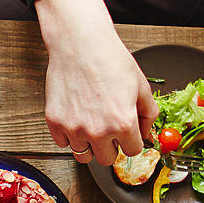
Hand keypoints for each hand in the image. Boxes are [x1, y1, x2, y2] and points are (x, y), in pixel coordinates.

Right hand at [34, 0, 155, 166]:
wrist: (80, 43)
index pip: (132, 151)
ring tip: (92, 126)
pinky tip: (76, 118)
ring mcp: (74, 128)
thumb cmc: (110, 59)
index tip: (128, 134)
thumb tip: (146, 133)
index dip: (132, 141)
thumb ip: (148, 113)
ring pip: (83, 156)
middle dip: (111, 146)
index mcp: (123, 123)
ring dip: (89, 146)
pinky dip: (70, 136)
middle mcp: (98, 131)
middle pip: (107, 159)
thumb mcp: (140, 85)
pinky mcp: (55, 122)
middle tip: (109, 129)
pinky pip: (63, 143)